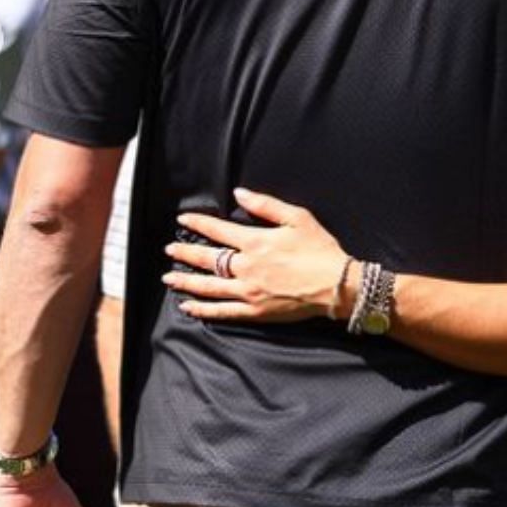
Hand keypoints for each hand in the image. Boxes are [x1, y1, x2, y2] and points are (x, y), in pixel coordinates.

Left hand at [163, 187, 350, 323]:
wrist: (338, 285)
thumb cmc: (320, 249)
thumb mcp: (297, 218)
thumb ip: (265, 205)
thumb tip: (239, 195)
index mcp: (255, 242)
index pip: (218, 230)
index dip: (198, 224)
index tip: (183, 220)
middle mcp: (246, 267)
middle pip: (207, 258)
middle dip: (185, 253)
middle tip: (170, 249)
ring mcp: (248, 291)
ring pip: (208, 286)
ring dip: (186, 281)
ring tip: (169, 277)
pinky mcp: (255, 311)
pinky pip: (223, 311)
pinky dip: (203, 310)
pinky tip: (189, 307)